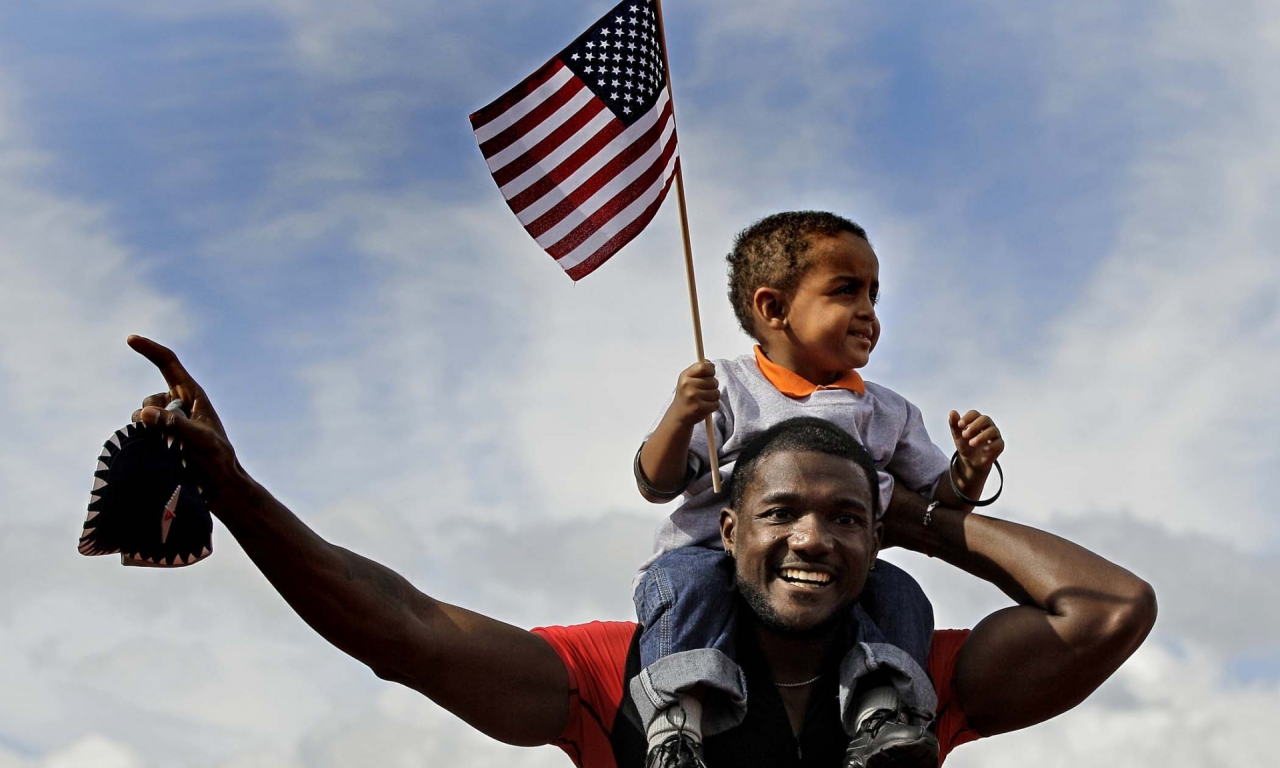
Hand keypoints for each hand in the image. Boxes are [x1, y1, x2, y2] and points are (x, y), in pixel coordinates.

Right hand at [127, 336, 240, 500]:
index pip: (168, 363)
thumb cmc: (216, 460)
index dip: (150, 349)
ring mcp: (172, 419)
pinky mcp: (165, 435)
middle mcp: (181, 402)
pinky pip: (143, 430)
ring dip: (148, 431)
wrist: (220, 485)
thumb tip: (143, 412)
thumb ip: (172, 424)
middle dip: (151, 415)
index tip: (130, 339)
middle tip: (176, 439)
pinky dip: (144, 439)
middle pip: (151, 398)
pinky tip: (161, 453)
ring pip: (143, 416)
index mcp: (194, 394)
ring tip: (174, 450)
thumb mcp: (198, 439)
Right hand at [670, 360, 719, 426]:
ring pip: (716, 393)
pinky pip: (716, 404)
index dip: (711, 370)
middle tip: (704, 391)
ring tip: (704, 399)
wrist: (679, 415)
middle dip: (713, 386)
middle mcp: (688, 385)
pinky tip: (705, 406)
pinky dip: (713, 406)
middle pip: (713, 381)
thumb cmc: (686, 395)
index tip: (710, 374)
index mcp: (685, 376)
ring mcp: (693, 397)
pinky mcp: (699, 408)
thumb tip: (710, 364)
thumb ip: (699, 369)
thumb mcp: (687, 379)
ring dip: (713, 397)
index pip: (704, 367)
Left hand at [949, 409, 1003, 470]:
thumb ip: (954, 424)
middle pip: (985, 419)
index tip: (959, 425)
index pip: (974, 414)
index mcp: (976, 420)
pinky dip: (991, 446)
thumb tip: (952, 412)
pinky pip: (999, 443)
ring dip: (981, 437)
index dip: (967, 418)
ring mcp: (994, 434)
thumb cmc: (965, 444)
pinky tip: (984, 449)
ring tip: (971, 443)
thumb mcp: (957, 435)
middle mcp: (987, 425)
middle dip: (974, 426)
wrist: (971, 460)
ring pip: (992, 430)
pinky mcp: (999, 445)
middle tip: (965, 435)